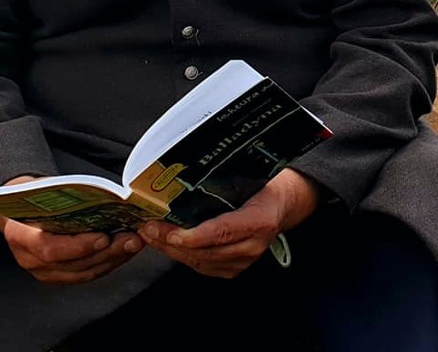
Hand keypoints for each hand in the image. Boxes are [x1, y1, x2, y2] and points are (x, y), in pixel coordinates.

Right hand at [0, 176, 143, 283]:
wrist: (19, 207)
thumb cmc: (36, 194)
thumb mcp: (44, 189)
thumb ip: (65, 196)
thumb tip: (105, 196)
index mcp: (19, 234)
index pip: (49, 248)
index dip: (78, 245)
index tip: (104, 237)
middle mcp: (29, 259)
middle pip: (72, 264)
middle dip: (106, 252)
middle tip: (132, 239)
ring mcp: (43, 272)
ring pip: (82, 272)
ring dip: (113, 258)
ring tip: (134, 243)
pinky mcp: (57, 276)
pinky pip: (86, 274)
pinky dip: (108, 262)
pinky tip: (124, 250)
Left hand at [138, 168, 319, 278]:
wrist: (288, 202)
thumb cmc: (270, 183)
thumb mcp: (253, 173)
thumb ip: (225, 178)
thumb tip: (191, 169)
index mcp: (260, 220)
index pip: (224, 231)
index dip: (195, 235)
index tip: (171, 232)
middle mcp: (253, 246)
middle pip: (207, 251)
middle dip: (172, 242)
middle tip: (148, 228)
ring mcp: (245, 260)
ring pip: (202, 262)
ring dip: (173, 250)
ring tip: (151, 235)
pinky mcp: (236, 267)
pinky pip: (205, 266)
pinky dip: (184, 255)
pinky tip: (168, 244)